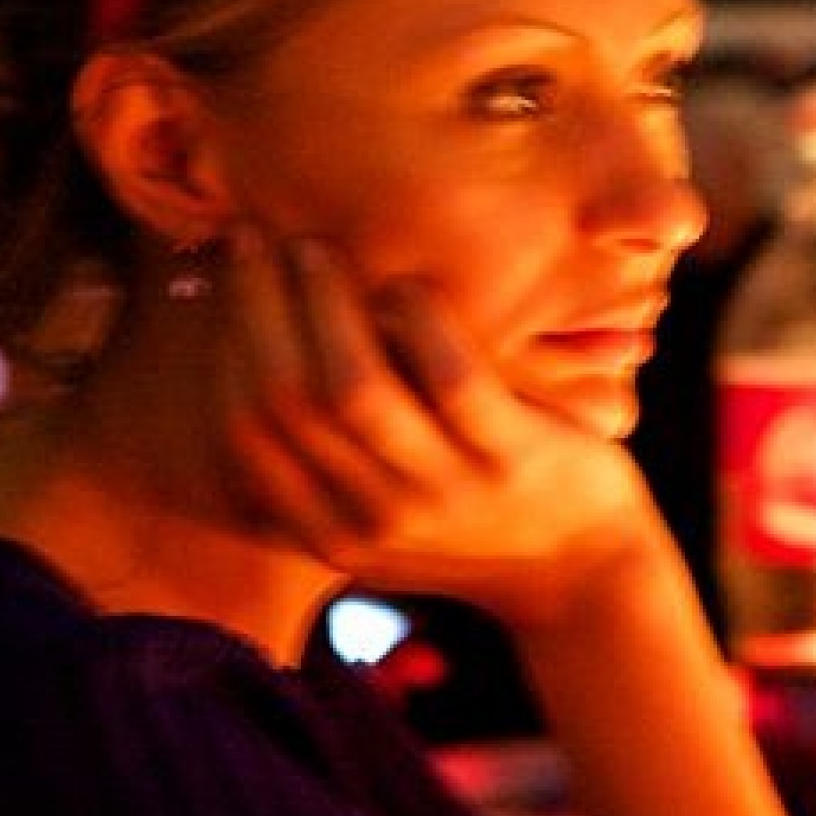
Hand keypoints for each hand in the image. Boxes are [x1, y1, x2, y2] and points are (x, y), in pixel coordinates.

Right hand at [207, 228, 656, 625]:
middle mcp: (378, 521)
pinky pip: (453, 379)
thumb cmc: (477, 522)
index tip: (230, 277)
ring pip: (355, 389)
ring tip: (317, 248)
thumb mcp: (383, 517)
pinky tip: (409, 284)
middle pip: (288, 402)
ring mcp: (447, 493)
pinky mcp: (513, 460)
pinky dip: (422, 320)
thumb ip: (324, 463)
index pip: (248, 432)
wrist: (586, 576)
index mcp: (331, 535)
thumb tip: (258, 350)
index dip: (229, 343)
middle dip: (259, 307)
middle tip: (259, 239)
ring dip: (325, 305)